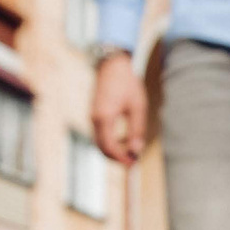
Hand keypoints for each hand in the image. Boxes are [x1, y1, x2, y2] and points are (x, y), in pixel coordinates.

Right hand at [91, 50, 147, 164]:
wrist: (112, 66)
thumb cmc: (127, 84)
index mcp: (104, 118)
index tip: (133, 163)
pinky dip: (110, 142)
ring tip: (130, 153)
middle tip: (132, 162)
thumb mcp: (137, 107)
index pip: (109, 147)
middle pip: (102, 148)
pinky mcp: (94, 115)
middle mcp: (95, 119)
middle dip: (116, 158)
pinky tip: (124, 141)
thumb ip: (137, 130)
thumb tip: (136, 150)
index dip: (121, 158)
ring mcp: (92, 117)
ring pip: (100, 143)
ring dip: (113, 151)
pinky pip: (100, 135)